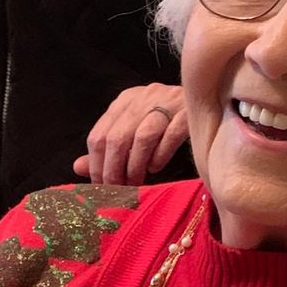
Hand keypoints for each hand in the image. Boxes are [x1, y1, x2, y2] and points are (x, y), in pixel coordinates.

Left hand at [73, 84, 187, 184]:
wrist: (208, 97)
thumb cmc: (166, 119)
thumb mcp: (133, 128)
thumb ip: (107, 146)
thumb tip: (78, 167)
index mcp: (125, 101)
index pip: (99, 134)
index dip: (96, 164)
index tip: (101, 186)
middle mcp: (143, 97)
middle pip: (118, 138)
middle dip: (114, 169)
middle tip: (118, 189)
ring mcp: (167, 102)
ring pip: (142, 138)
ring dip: (136, 166)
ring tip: (137, 181)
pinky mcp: (188, 112)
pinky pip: (170, 136)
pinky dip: (160, 155)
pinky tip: (157, 167)